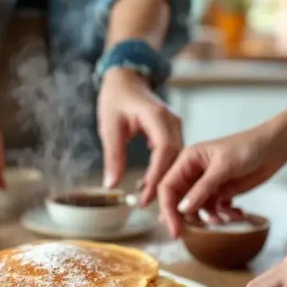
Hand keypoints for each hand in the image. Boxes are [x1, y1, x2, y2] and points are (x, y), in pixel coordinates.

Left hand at [97, 68, 181, 203]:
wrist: (125, 80)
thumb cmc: (115, 99)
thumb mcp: (109, 127)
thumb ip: (113, 155)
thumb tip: (111, 184)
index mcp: (157, 116)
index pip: (165, 150)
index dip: (157, 175)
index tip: (147, 196)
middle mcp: (172, 121)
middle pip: (175, 157)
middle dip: (164, 183)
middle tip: (148, 206)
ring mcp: (175, 126)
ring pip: (177, 159)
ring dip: (165, 179)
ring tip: (150, 200)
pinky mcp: (172, 132)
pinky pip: (173, 155)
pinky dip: (164, 171)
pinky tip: (150, 185)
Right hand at [158, 125, 283, 237]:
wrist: (275, 147)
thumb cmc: (248, 147)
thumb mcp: (222, 167)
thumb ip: (201, 189)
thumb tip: (182, 210)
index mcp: (187, 161)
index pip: (167, 188)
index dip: (167, 210)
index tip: (174, 230)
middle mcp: (193, 173)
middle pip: (179, 202)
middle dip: (189, 218)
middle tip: (196, 232)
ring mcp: (207, 184)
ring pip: (199, 210)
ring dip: (212, 218)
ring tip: (227, 217)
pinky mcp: (221, 192)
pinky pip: (215, 211)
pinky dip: (225, 215)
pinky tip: (238, 213)